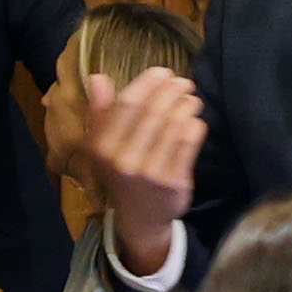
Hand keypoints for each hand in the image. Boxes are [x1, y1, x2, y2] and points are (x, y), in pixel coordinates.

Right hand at [84, 66, 205, 275]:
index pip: (126, 106)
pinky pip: (187, 145)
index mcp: (102, 148)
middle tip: (183, 82)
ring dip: (186, 106)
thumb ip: (99, 112)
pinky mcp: (173, 183)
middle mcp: (123, 160)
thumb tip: (96, 77)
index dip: (147, 84)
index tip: (162, 72)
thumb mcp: (100, 147)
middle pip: (152, 114)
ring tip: (191, 98)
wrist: (139, 220)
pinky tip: (195, 119)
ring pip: (173, 126)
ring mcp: (149, 172)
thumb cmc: (120, 175)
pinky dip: (194, 126)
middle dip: (171, 92)